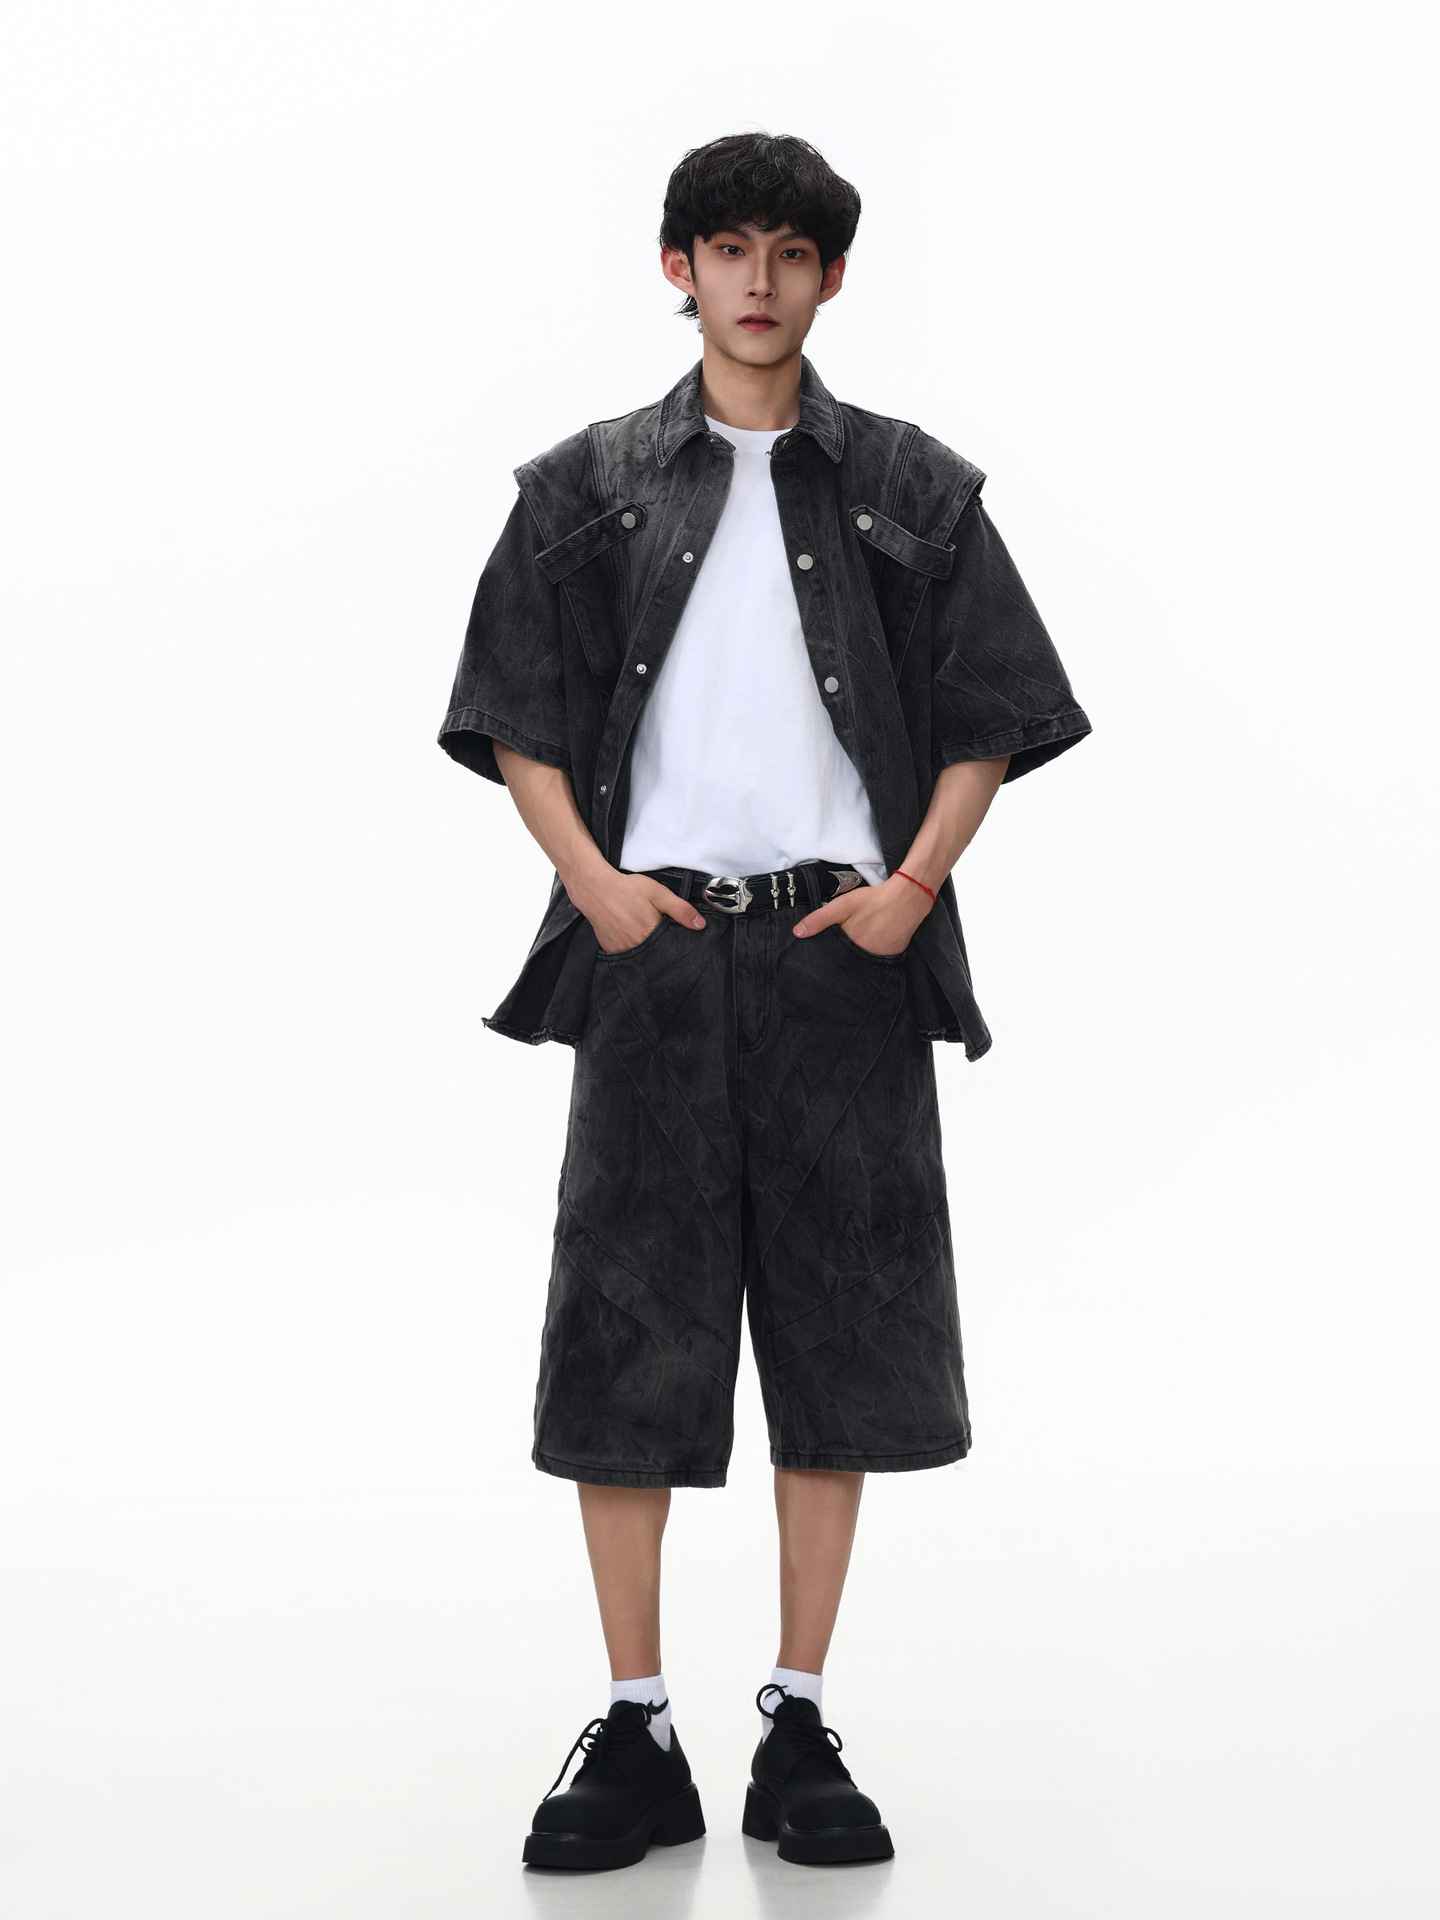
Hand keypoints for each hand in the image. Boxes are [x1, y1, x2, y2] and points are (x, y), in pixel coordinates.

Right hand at [568, 868, 705, 953]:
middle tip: (655, 929)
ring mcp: (621, 950)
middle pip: (656, 954)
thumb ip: (680, 909)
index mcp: (649, 934)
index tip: (673, 935)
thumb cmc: (626, 889)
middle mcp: (635, 946)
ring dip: (646, 948)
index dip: (675, 943)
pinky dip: (632, 948)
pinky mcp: (610, 950)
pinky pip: (627, 955)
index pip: (671, 949)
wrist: (595, 888)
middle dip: (660, 946)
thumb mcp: (658, 893)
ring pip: (642, 956)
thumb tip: (699, 924)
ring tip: (642, 930)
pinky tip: (631, 934)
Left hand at [792, 872, 932, 954]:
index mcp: (852, 947)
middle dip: (844, 955)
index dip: (829, 954)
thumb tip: (798, 933)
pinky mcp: (894, 955)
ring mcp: (882, 958)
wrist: (907, 898)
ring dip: (859, 954)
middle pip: (849, 961)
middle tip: (847, 940)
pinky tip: (874, 939)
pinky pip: (878, 958)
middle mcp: (867, 957)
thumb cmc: (874, 900)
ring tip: (861, 939)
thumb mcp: (843, 905)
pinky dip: (874, 951)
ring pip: (864, 960)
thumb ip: (819, 919)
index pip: (834, 958)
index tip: (827, 949)